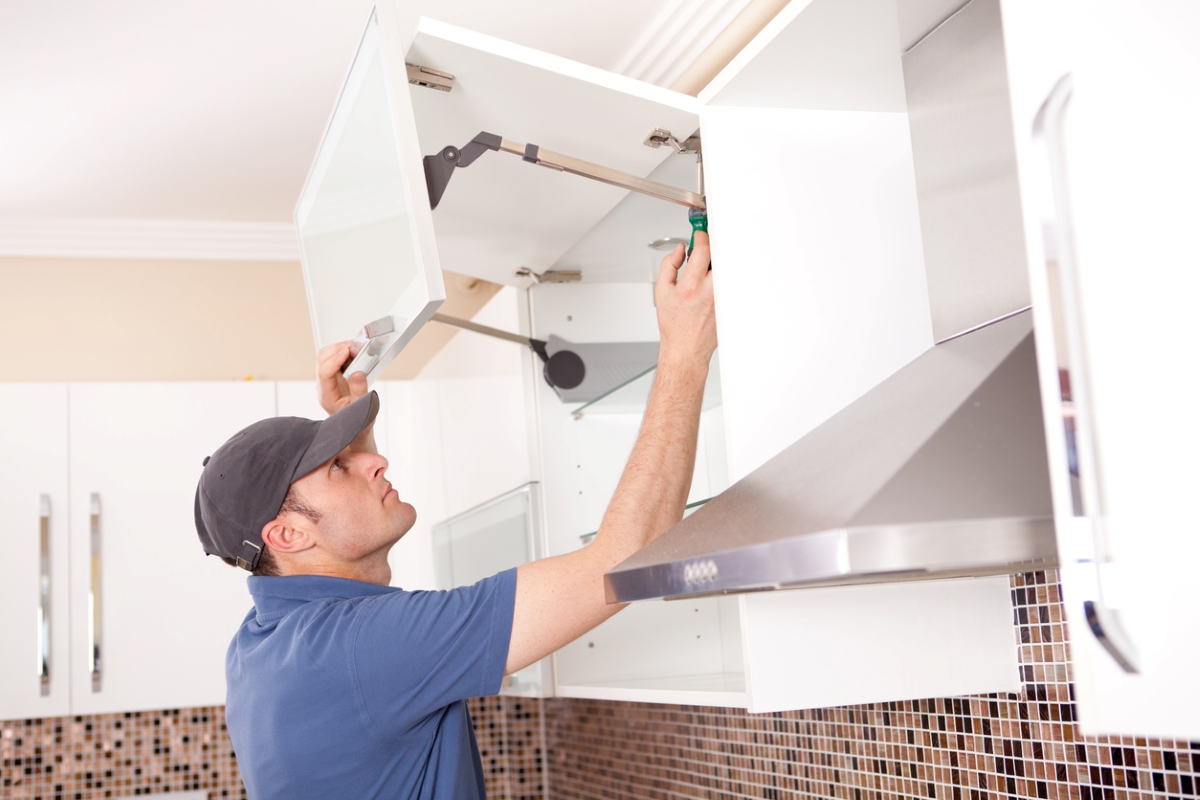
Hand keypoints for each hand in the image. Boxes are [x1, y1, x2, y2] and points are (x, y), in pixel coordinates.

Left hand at [317, 341, 367, 415]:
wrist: (354, 428)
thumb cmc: (356, 421)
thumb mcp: (362, 409)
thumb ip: (359, 392)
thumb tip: (358, 373)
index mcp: (327, 396)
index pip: (324, 372)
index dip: (334, 360)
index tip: (347, 352)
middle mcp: (324, 386)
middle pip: (321, 360)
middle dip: (337, 350)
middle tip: (355, 348)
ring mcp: (328, 380)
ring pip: (326, 356)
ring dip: (340, 349)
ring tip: (357, 350)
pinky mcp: (335, 376)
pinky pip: (334, 359)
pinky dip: (344, 353)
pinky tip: (355, 354)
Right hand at [654, 231, 716, 367]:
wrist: (686, 347)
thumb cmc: (674, 324)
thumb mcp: (662, 291)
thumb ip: (669, 265)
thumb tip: (680, 250)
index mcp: (691, 286)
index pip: (704, 250)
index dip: (701, 237)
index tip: (698, 235)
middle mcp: (710, 291)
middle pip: (720, 256)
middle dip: (712, 247)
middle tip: (704, 249)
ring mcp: (722, 298)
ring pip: (726, 268)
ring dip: (717, 263)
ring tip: (706, 268)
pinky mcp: (728, 304)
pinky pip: (729, 283)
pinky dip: (723, 277)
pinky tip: (713, 281)